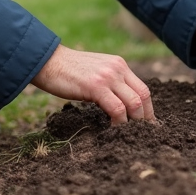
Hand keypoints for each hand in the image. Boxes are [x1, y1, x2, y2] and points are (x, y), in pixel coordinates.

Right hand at [31, 45, 154, 123]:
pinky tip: (113, 129)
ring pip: (134, 103)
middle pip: (143, 96)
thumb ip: (110, 82)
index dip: (148, 110)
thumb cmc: (68, 70)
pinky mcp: (96, 86)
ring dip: (135, 122)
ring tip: (129, 134)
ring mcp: (108, 76)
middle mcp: (117, 68)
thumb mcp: (96, 71)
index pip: (143, 89)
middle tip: (141, 134)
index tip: (145, 125)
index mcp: (119, 64)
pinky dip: (120, 123)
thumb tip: (120, 104)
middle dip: (145, 119)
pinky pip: (117, 109)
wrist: (47, 61)